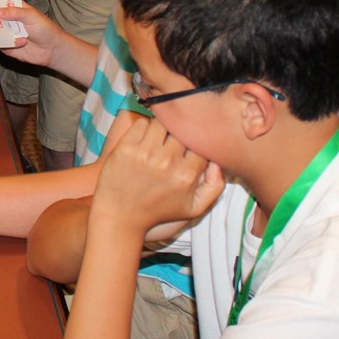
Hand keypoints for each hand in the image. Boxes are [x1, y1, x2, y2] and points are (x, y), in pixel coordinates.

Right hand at [0, 2, 65, 67]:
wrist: (53, 50)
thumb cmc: (45, 29)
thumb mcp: (31, 16)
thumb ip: (15, 12)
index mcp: (16, 10)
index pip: (2, 3)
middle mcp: (11, 22)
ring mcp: (9, 35)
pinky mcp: (9, 48)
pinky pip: (1, 45)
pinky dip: (8, 44)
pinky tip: (21, 42)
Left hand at [89, 116, 223, 238]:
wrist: (121, 216)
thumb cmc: (159, 210)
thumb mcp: (194, 207)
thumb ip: (216, 185)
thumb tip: (218, 160)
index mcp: (186, 175)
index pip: (200, 142)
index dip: (196, 141)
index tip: (189, 146)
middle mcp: (167, 162)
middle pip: (182, 129)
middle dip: (180, 132)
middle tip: (173, 140)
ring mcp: (145, 153)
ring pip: (162, 122)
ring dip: (162, 127)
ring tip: (159, 139)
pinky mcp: (126, 147)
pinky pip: (141, 123)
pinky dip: (144, 128)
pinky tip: (143, 141)